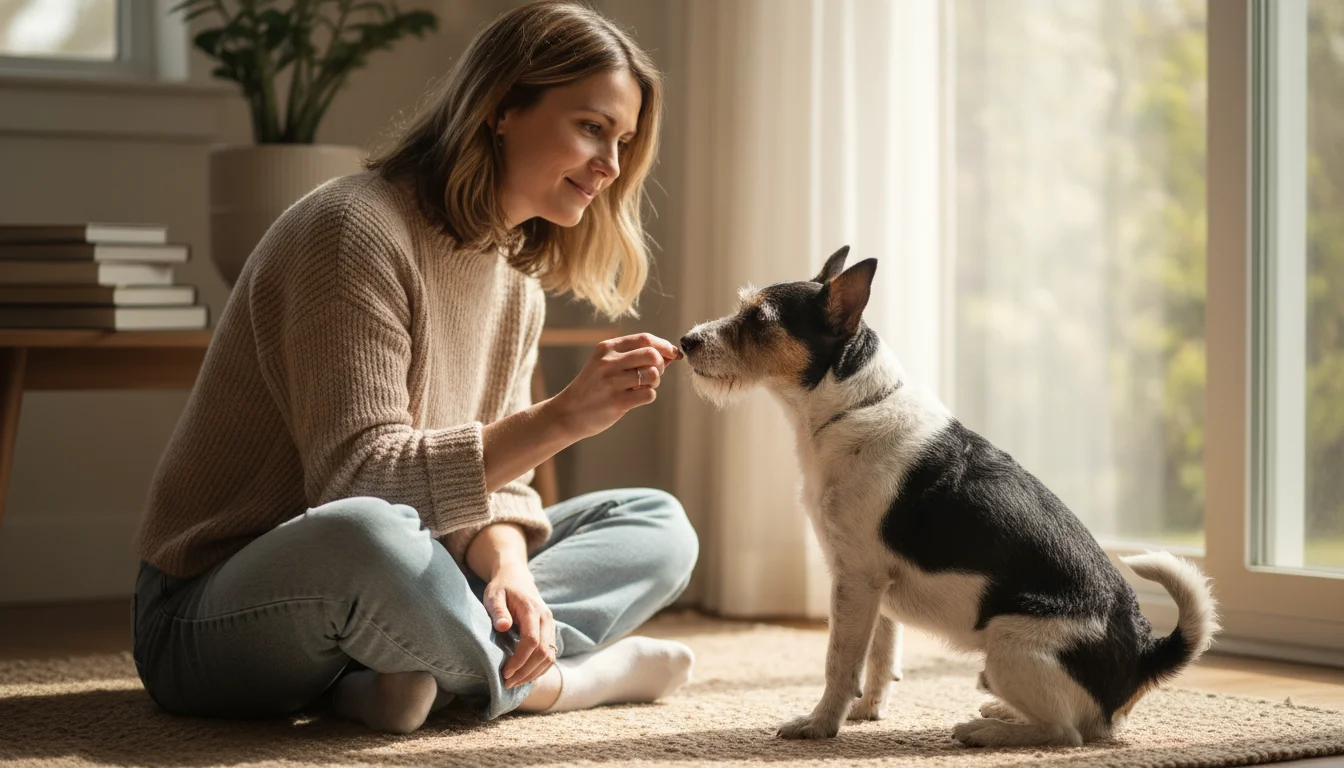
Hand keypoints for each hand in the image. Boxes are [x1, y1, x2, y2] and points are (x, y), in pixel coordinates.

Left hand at [483, 563, 556, 688]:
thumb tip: (503, 626)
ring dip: (533, 673)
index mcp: (532, 610)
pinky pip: (550, 655)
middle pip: (544, 652)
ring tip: (514, 682)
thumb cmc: (502, 588)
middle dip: (526, 671)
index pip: (532, 641)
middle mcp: (546, 618)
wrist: (517, 578)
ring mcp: (550, 626)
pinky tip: (524, 676)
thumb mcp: (493, 595)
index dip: (520, 659)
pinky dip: (539, 669)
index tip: (504, 672)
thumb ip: (498, 610)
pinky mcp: (550, 632)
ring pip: (550, 656)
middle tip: (507, 683)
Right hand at [548, 332, 681, 439]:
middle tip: (655, 373)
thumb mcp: (606, 365)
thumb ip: (635, 357)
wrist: (568, 412)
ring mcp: (612, 382)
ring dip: (655, 381)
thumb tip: (670, 354)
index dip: (664, 345)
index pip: (644, 339)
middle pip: (652, 354)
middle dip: (661, 364)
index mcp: (607, 348)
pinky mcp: (617, 402)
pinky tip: (636, 398)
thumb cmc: (594, 387)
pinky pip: (649, 394)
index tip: (673, 354)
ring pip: (653, 374)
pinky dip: (648, 396)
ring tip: (643, 387)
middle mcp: (609, 362)